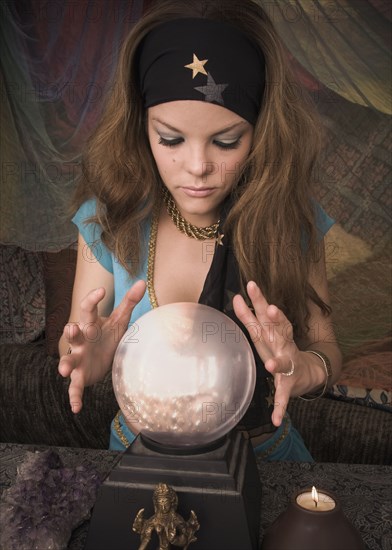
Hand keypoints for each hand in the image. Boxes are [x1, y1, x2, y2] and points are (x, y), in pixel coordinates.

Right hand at [58, 279, 145, 412]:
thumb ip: (129, 301)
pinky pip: (75, 387)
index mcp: (91, 324)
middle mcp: (81, 340)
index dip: (93, 299)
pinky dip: (74, 397)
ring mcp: (79, 359)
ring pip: (69, 360)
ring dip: (64, 364)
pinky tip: (76, 408)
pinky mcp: (81, 376)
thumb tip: (142, 281)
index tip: (102, 291)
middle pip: (73, 334)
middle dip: (71, 332)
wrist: (103, 358)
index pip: (88, 309)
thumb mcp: (120, 319)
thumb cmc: (108, 335)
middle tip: (71, 328)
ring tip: (63, 370)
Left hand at [233, 281, 303, 426]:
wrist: (309, 373)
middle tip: (271, 309)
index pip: (266, 314)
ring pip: (284, 362)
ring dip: (278, 363)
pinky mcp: (289, 385)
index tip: (251, 285)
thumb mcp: (264, 332)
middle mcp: (283, 346)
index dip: (259, 300)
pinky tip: (275, 419)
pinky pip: (283, 397)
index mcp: (274, 334)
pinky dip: (279, 407)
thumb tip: (236, 296)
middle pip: (280, 332)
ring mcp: (288, 365)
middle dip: (276, 321)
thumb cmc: (280, 349)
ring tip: (271, 365)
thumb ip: (249, 315)